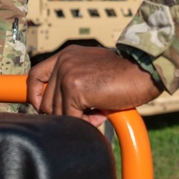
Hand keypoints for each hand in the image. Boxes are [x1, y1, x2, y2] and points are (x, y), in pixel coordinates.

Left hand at [27, 45, 162, 126]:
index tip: (45, 108)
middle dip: (65, 114)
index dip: (35, 96)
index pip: (35, 76)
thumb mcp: (93, 69)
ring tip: (100, 111)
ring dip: (78, 119)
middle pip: (44, 102)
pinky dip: (86, 123)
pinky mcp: (75, 89)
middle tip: (89, 113)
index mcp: (66, 55)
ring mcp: (67, 74)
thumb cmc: (125, 73)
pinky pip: (71, 118)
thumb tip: (60, 108)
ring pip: (57, 113)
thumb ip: (75, 80)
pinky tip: (103, 114)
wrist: (144, 70)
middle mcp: (63, 62)